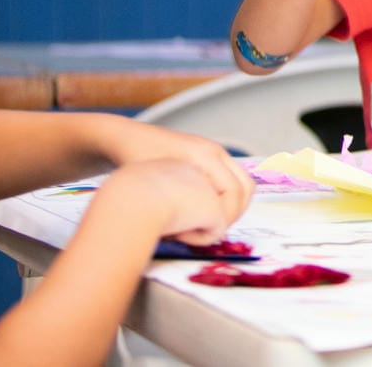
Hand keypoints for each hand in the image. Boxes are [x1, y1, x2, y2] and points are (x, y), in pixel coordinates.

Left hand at [92, 117, 253, 230]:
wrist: (125, 138)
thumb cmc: (134, 160)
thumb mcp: (154, 185)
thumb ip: (181, 206)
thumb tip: (203, 229)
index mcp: (206, 155)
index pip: (236, 192)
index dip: (225, 218)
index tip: (203, 234)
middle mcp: (214, 151)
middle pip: (246, 188)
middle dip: (233, 214)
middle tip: (210, 231)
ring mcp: (213, 152)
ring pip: (240, 185)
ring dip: (230, 207)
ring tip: (205, 222)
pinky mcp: (207, 157)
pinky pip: (228, 181)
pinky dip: (222, 198)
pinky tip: (199, 209)